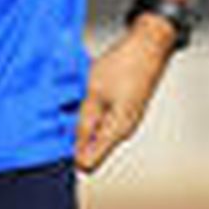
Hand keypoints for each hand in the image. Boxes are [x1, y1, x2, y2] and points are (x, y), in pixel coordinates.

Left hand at [74, 19, 177, 174]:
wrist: (148, 45)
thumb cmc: (126, 64)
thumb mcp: (93, 94)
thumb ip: (82, 124)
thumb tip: (73, 150)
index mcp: (117, 131)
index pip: (88, 162)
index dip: (70, 153)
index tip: (60, 136)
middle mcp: (123, 131)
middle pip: (91, 149)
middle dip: (75, 134)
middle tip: (69, 110)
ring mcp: (125, 121)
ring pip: (95, 133)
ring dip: (83, 119)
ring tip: (82, 96)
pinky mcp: (124, 111)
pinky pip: (102, 120)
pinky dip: (91, 111)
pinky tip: (90, 94)